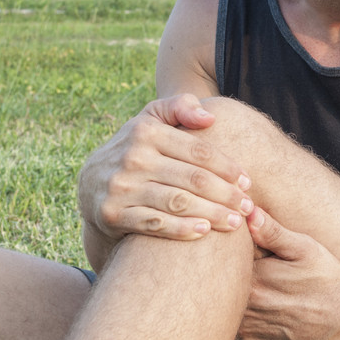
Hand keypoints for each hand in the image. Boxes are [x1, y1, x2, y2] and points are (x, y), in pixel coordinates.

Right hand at [78, 94, 253, 242]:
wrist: (90, 186)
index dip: (227, 167)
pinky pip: (154, 224)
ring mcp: (121, 187)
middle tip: (249, 207)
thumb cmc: (136, 150)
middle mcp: (132, 157)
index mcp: (145, 131)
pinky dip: (181, 229)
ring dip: (212, 214)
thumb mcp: (151, 120)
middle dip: (226, 194)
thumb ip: (180, 107)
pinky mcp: (112, 214)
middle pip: (193, 179)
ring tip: (236, 222)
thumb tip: (210, 118)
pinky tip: (204, 232)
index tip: (247, 181)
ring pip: (178, 203)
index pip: (198, 150)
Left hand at [236, 208, 339, 339]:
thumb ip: (273, 232)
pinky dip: (241, 317)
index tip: (247, 249)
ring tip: (264, 291)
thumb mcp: (305, 250)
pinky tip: (263, 309)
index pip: (226, 261)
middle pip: (221, 284)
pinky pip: (233, 328)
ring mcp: (245, 330)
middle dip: (231, 275)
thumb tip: (247, 212)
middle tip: (260, 272)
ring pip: (225, 307)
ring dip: (232, 297)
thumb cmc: (325, 281)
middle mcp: (244, 308)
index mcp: (253, 281)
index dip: (233, 252)